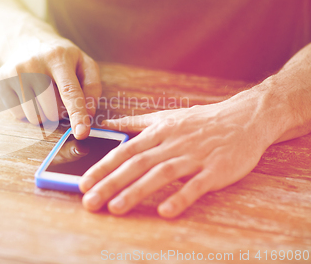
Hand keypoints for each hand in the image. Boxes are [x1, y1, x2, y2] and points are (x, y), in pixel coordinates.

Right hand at [0, 37, 100, 138]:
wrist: (28, 39)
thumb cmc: (61, 57)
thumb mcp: (83, 63)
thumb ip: (93, 87)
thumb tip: (89, 113)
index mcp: (58, 57)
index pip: (69, 91)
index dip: (77, 114)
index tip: (81, 133)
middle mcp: (33, 64)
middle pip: (51, 110)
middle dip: (60, 112)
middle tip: (59, 97)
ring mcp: (14, 72)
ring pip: (34, 116)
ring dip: (44, 114)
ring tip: (44, 95)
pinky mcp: (1, 81)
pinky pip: (18, 115)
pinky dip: (28, 112)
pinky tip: (29, 94)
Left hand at [79, 90, 281, 216]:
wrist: (244, 119)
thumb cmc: (200, 121)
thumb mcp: (165, 117)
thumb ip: (134, 122)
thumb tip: (107, 124)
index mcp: (158, 132)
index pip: (125, 150)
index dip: (102, 167)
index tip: (83, 182)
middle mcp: (172, 143)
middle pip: (137, 163)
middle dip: (111, 182)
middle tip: (90, 200)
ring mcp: (194, 156)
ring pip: (161, 173)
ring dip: (137, 190)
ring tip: (116, 207)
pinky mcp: (216, 169)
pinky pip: (196, 185)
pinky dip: (181, 197)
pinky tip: (165, 211)